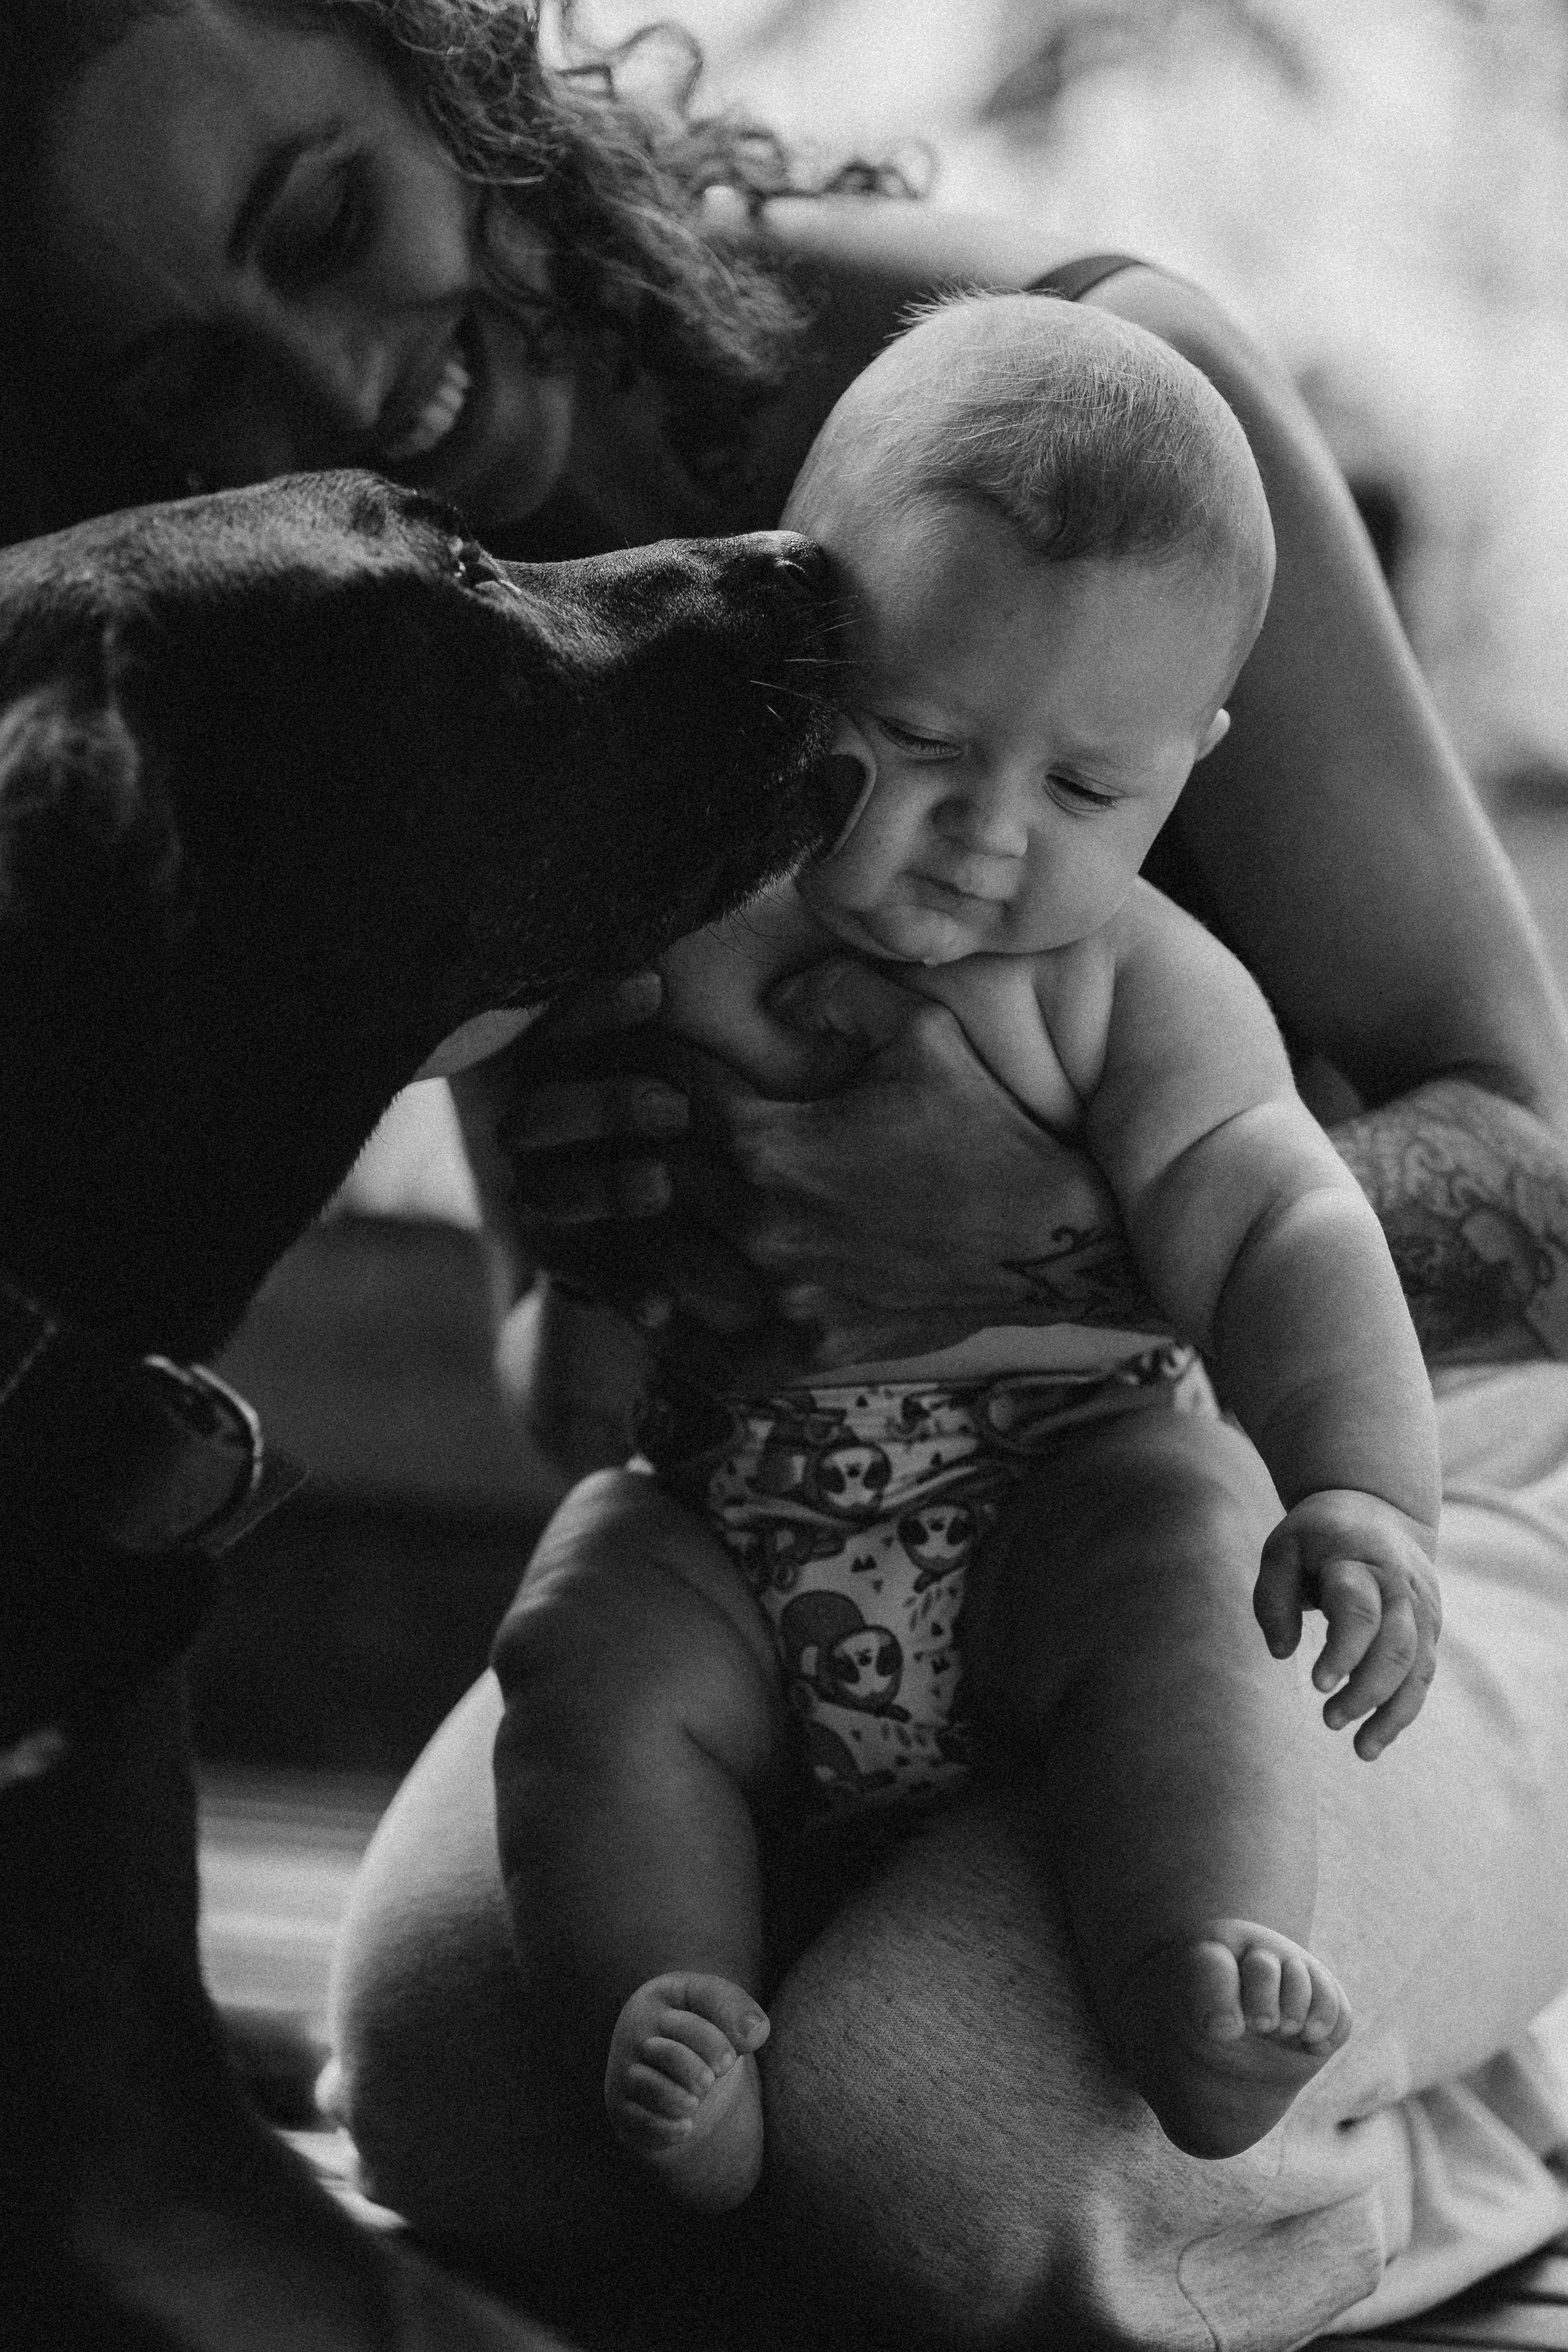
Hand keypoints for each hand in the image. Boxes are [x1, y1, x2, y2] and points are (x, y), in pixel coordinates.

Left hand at [657, 958, 1163, 1371]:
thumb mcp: (921, 1031)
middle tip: (635, 1126)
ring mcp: (779, 1298)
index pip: (666, 1096)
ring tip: (645, 1206)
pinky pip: (707, 1353)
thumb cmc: (988, 1128)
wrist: (1053, 1239)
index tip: (653, 1053)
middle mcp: (758, 1226)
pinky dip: (677, 1330)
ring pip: (660, 1270)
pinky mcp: (806, 1349)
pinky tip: (666, 1304)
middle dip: (641, 1148)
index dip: (652, 1066)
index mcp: (768, 1144)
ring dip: (647, 1235)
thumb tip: (772, 997)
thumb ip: (835, 993)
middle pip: (650, 1183)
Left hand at [1254, 1490, 1440, 1759]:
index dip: (1343, 1652)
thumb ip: (1272, 1598)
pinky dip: (1404, 1710)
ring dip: (1391, 1712)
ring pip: (1418, 1668)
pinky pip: (1423, 1675)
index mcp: (1360, 1561)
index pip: (1359, 1611)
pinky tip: (1375, 1739)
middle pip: (1396, 1646)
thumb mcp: (1283, 1549)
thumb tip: (1280, 1653)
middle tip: (1329, 1719)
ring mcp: (1423, 1608)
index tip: (1316, 1684)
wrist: (1378, 1508)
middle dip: (1366, 1690)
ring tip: (1360, 1749)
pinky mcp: (1430, 1628)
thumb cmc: (1317, 1536)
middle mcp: (1400, 1586)